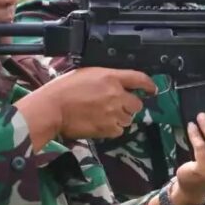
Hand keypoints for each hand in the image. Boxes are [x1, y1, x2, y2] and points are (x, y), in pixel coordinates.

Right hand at [17, 67, 156, 147]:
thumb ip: (106, 78)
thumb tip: (118, 83)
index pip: (139, 79)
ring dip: (121, 118)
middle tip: (117, 106)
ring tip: (104, 115)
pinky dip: (113, 129)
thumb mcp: (87, 74)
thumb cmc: (63, 89)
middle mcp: (116, 94)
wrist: (52, 108)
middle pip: (137, 103)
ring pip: (129, 118)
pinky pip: (119, 130)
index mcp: (110, 77)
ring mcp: (113, 112)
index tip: (152, 89)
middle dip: (130, 105)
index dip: (149, 85)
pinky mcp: (107, 128)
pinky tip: (101, 123)